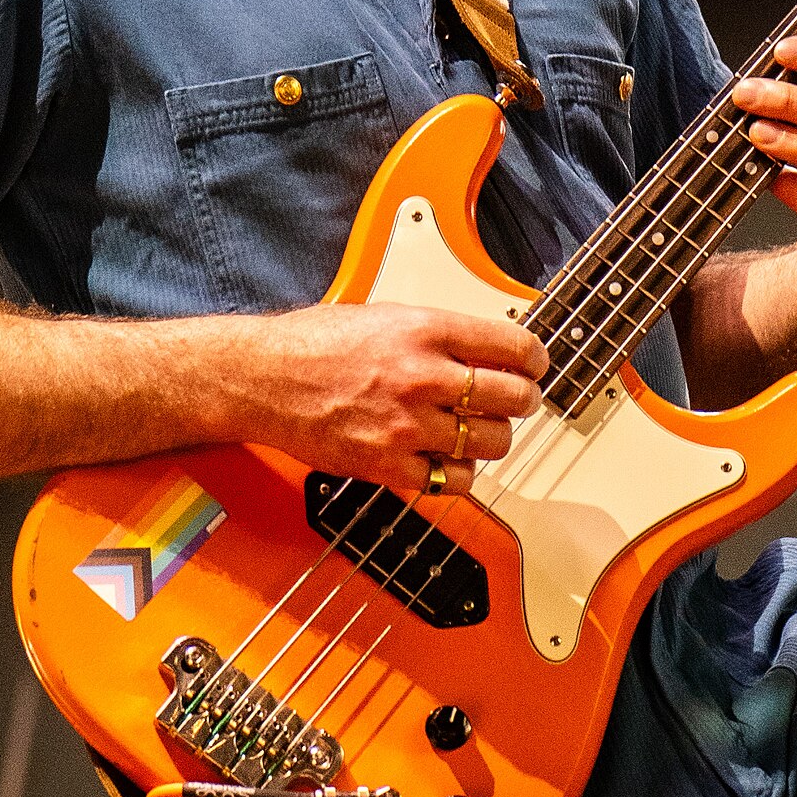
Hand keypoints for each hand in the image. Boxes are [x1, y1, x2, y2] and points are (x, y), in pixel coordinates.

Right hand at [241, 302, 549, 494]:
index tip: (534, 367)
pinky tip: (448, 460)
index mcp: (424, 330)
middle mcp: (422, 376)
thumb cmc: (313, 343)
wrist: (261, 379)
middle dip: (523, 400)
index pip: (514, 347)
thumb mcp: (385, 315)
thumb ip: (437, 333)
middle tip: (516, 401)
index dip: (536, 359)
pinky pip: (453, 481)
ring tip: (479, 432)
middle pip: (513, 398)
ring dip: (493, 439)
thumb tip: (486, 348)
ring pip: (490, 443)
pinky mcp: (387, 465)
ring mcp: (406, 424)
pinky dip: (459, 474)